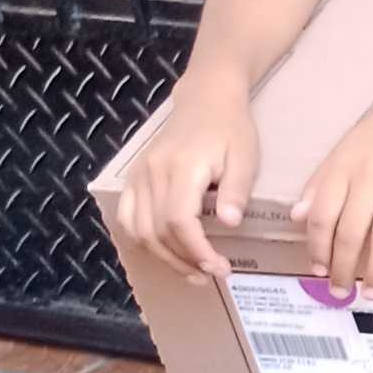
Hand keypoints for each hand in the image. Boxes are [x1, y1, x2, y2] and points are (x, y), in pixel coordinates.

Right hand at [112, 78, 257, 279]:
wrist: (206, 98)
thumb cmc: (230, 128)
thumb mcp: (244, 156)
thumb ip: (235, 190)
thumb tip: (229, 224)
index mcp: (181, 167)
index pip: (179, 221)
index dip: (196, 250)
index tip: (219, 267)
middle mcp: (152, 173)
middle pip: (157, 231)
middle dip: (184, 260)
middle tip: (211, 274)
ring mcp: (139, 176)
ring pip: (140, 230)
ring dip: (164, 257)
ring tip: (191, 271)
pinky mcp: (134, 178)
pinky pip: (127, 217)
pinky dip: (142, 240)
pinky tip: (164, 252)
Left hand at [295, 83, 372, 293]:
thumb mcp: (344, 149)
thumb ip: (320, 183)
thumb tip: (298, 216)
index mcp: (345, 168)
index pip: (322, 218)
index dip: (317, 249)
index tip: (318, 270)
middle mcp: (371, 177)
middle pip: (351, 234)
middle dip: (343, 269)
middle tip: (341, 290)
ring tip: (371, 289)